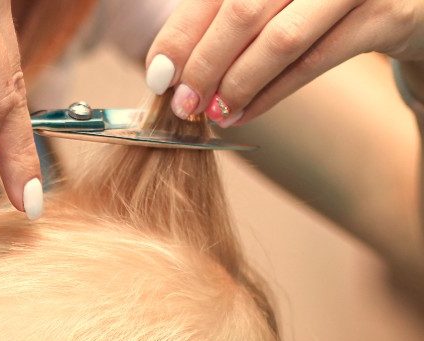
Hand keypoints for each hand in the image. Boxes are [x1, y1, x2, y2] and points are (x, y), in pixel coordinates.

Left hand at [144, 0, 423, 125]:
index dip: (181, 32)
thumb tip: (169, 66)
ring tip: (212, 114)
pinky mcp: (388, 13)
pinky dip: (271, 94)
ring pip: (279, 40)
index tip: (158, 74)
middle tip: (182, 104)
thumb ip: (229, 16)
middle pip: (242, 10)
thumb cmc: (327, 1)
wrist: (414, 0)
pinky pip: (315, 61)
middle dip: (204, 64)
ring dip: (237, 84)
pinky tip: (244, 113)